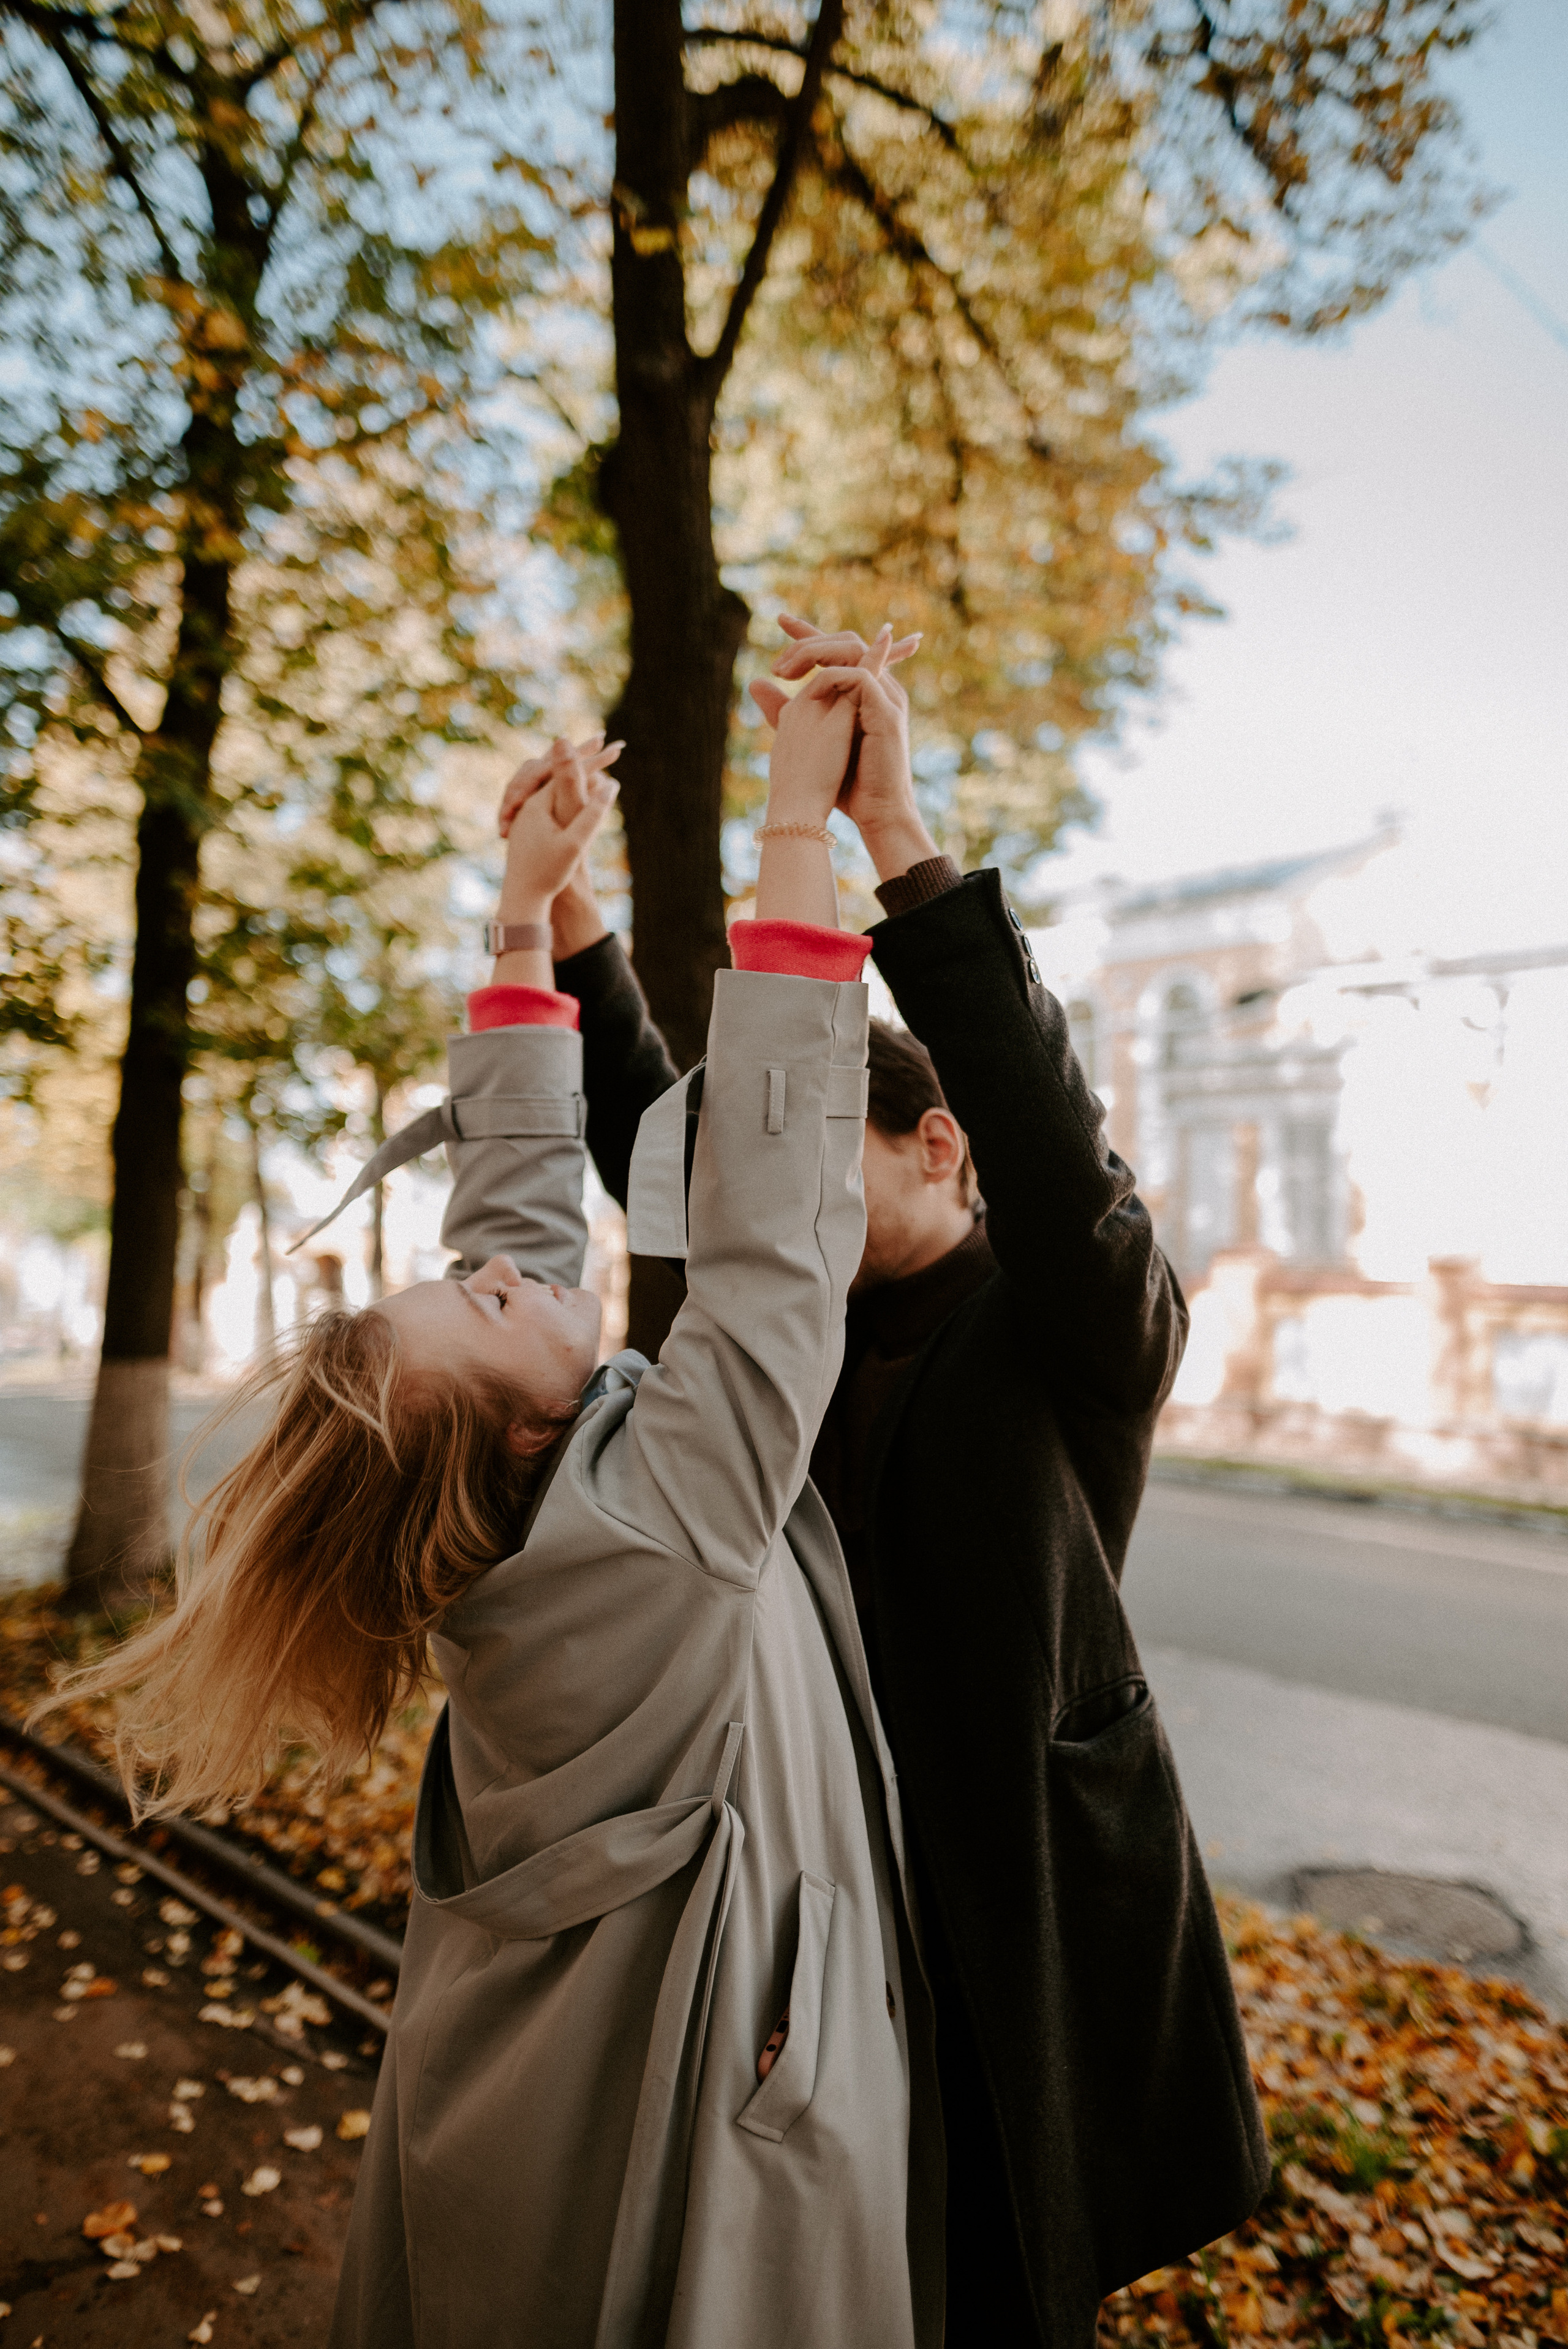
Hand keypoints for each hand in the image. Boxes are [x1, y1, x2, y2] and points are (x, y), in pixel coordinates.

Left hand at [498, 739, 619, 924]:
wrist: (521, 899)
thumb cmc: (547, 875)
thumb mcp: (575, 844)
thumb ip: (593, 813)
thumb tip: (612, 784)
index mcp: (537, 803)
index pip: (569, 771)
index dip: (594, 758)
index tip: (616, 747)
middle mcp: (528, 803)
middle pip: (557, 769)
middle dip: (583, 755)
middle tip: (605, 740)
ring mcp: (526, 813)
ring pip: (549, 780)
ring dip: (571, 768)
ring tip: (590, 760)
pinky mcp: (528, 825)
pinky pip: (546, 794)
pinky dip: (562, 786)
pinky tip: (572, 791)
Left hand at [752, 616, 935, 882]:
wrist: (874, 813)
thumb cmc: (845, 784)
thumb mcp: (806, 735)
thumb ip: (784, 709)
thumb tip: (756, 683)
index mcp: (862, 692)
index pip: (837, 649)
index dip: (810, 633)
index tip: (780, 620)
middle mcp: (879, 688)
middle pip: (845, 641)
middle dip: (809, 642)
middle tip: (778, 666)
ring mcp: (887, 697)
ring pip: (852, 649)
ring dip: (815, 654)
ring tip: (785, 673)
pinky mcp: (887, 712)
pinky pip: (859, 675)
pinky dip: (831, 676)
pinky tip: (806, 687)